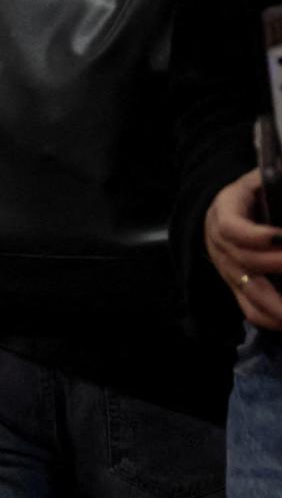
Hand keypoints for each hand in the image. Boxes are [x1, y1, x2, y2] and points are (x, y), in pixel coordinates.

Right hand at [206, 170, 281, 330]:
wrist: (223, 213)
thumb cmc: (251, 192)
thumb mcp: (260, 178)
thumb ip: (274, 180)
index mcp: (224, 212)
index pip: (232, 228)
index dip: (254, 235)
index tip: (277, 236)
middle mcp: (221, 245)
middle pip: (244, 262)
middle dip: (277, 265)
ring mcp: (228, 269)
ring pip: (249, 291)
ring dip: (276, 303)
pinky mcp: (237, 287)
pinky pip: (249, 308)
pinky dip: (269, 318)